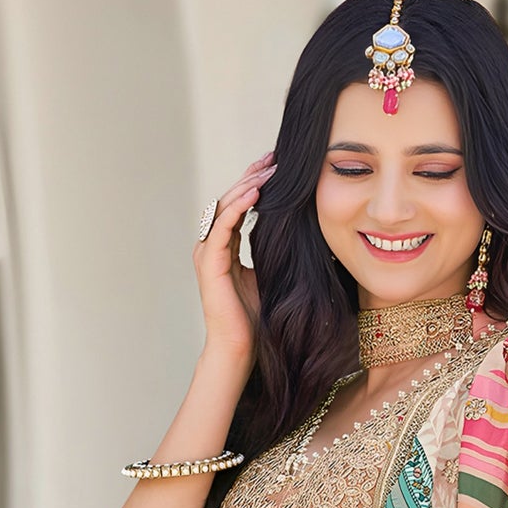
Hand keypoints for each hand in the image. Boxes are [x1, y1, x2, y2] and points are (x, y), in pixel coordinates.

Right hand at [194, 151, 273, 369]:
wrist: (239, 350)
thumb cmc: (255, 322)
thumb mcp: (268, 277)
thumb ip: (272, 253)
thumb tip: (300, 236)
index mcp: (224, 248)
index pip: (238, 206)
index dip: (256, 183)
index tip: (277, 166)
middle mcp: (211, 246)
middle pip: (230, 199)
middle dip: (253, 175)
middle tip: (274, 157)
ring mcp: (206, 253)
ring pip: (225, 206)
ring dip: (247, 184)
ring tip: (268, 168)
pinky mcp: (209, 262)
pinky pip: (222, 224)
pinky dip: (238, 205)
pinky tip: (255, 191)